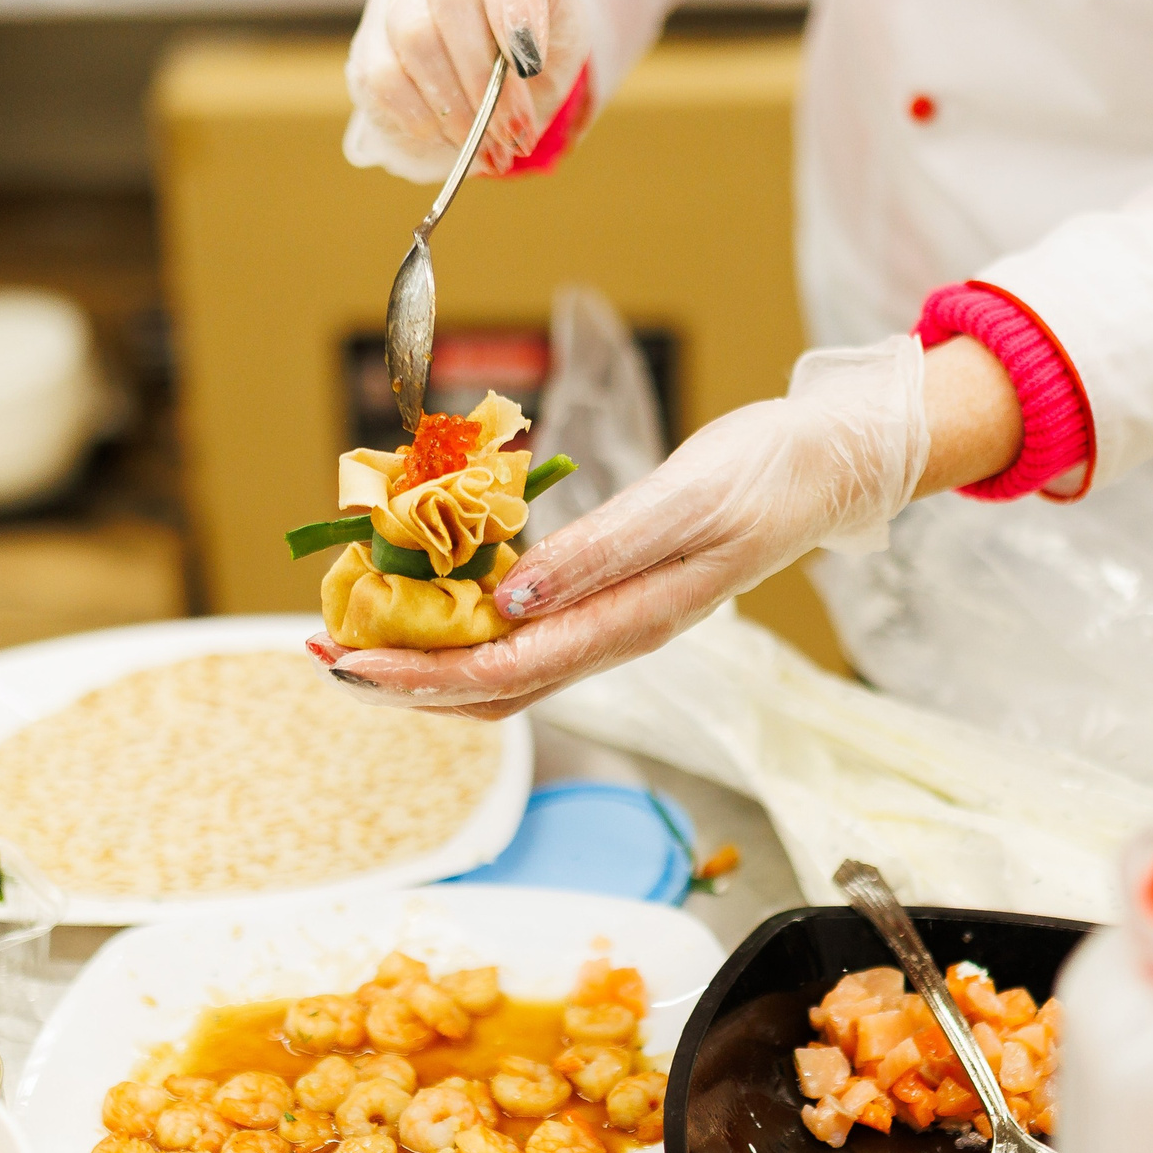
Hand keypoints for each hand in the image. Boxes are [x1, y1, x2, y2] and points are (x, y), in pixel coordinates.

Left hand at [310, 336, 937, 718]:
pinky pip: (525, 635)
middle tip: (323, 652)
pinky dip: (468, 629)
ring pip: (503, 669)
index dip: (418, 674)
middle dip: (402, 679)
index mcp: (629, 621)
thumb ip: (598, 554)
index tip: (349, 661)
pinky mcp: (613, 597)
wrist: (828, 465)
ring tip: (358, 633)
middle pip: (489, 687)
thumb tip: (511, 602)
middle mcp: (615, 636)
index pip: (503, 670)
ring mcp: (613, 622)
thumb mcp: (684, 502)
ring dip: (426, 660)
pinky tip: (432, 600)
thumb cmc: (765, 475)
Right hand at [343, 0, 590, 183]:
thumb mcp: (564, 18)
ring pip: (413, 38)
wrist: (500, 58)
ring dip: (457, 106)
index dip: (511, 0)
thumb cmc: (536, 32)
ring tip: (492, 147)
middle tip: (516, 133)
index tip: (531, 64)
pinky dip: (421, 116)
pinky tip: (453, 138)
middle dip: (486, 77)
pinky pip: (382, 75)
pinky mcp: (368, 35)